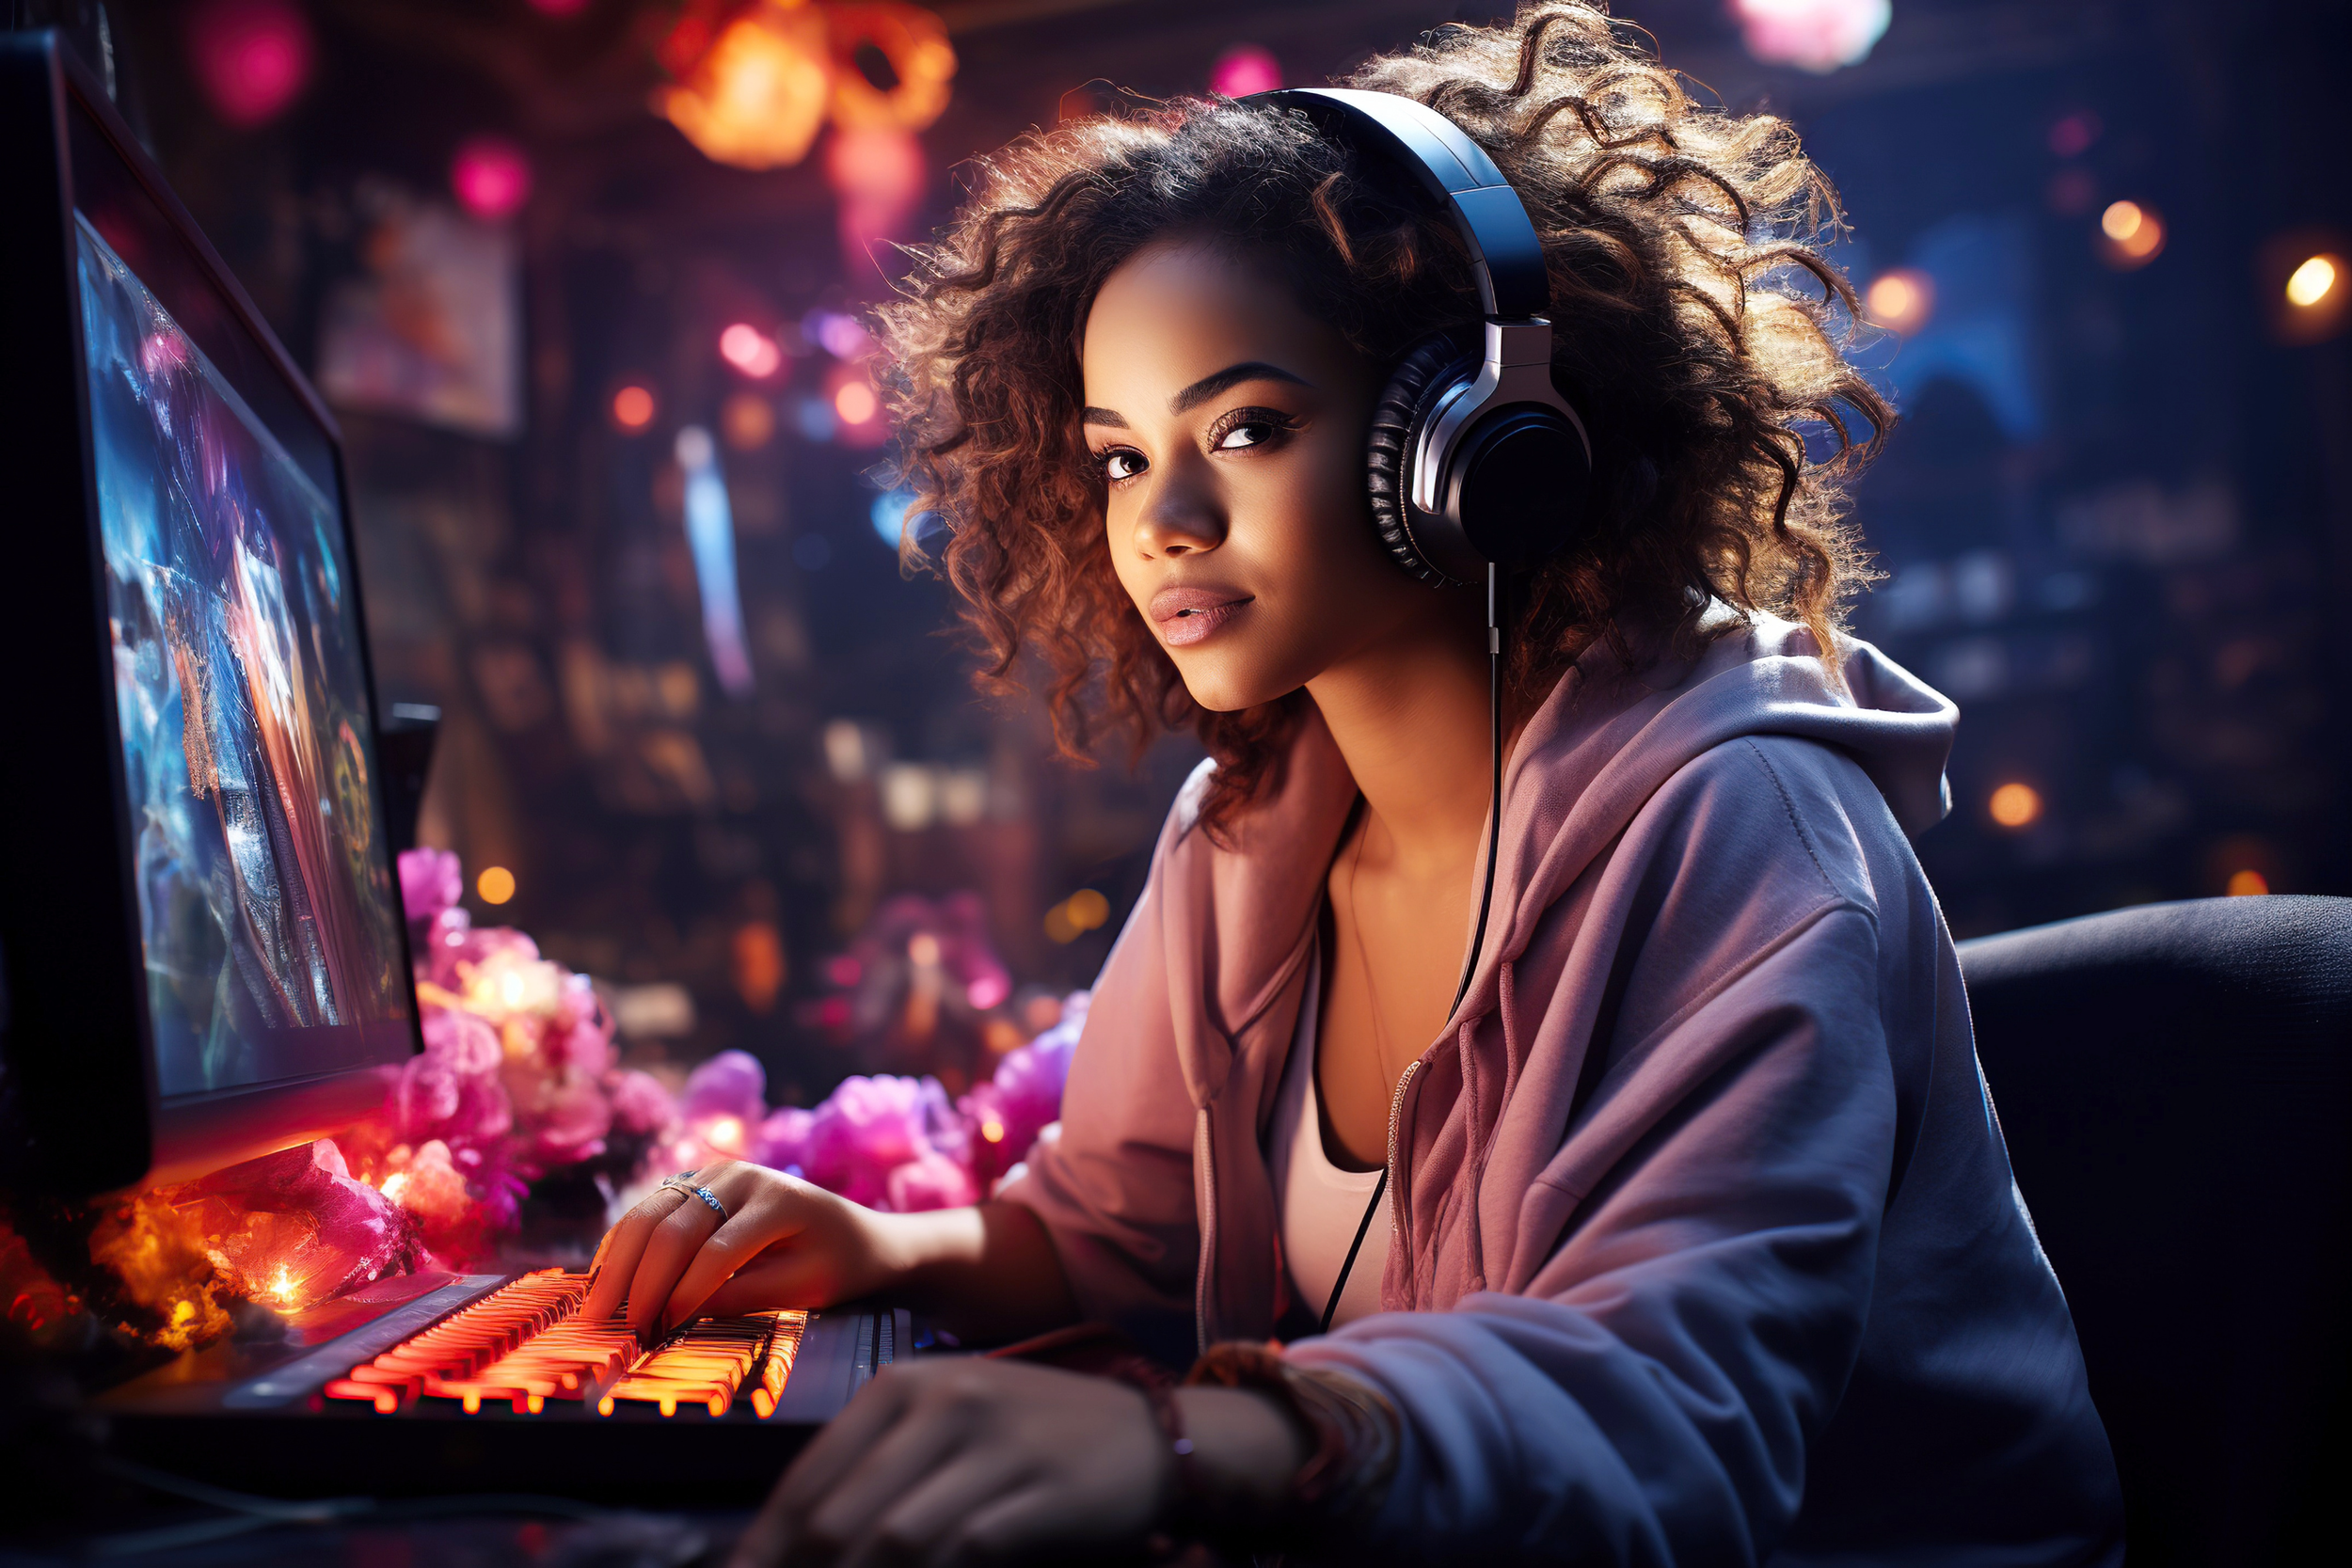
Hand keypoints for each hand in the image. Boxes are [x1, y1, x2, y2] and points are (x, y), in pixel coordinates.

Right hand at [582, 1160, 891, 1338]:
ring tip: (595, 1311)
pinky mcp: (696, 1182)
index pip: (717, 1250)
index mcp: (777, 1200)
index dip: (683, 1293)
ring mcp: (714, 1173)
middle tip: (617, 1330)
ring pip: (650, 1214)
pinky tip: (603, 1280)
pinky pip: (649, 1211)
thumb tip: (677, 1315)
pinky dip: (622, 1245)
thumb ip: (745, 1297)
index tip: (659, 1333)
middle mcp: (740, 1176)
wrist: (856, 1232)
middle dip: (640, 1283)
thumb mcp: (803, 1289)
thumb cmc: (836, 1264)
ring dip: (618, 1263)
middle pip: (673, 1227)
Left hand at [728, 1358, 1173, 1567]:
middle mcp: (942, 1405)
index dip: (764, 1548)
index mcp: (904, 1386)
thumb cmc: (1032, 1438)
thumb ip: (876, 1469)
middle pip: (837, 1516)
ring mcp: (991, 1447)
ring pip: (889, 1540)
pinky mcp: (1036, 1493)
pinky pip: (960, 1554)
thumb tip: (797, 1540)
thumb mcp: (949, 1425)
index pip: (808, 1479)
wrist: (1151, 1435)